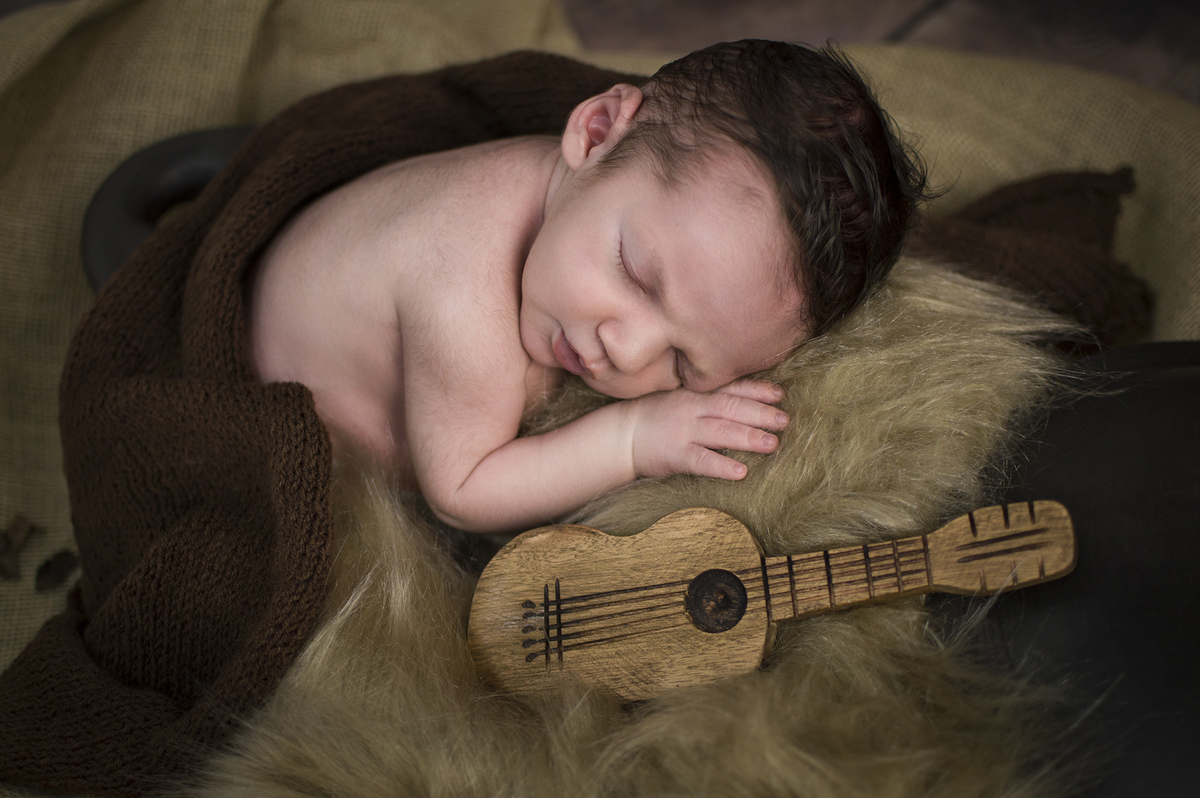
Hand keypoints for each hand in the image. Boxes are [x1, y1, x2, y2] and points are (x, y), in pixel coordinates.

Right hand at [624, 379, 787, 479]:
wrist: (620, 435)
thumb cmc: (655, 416)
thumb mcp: (681, 398)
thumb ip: (709, 399)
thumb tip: (746, 401)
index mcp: (695, 394)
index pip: (730, 388)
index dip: (757, 390)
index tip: (779, 394)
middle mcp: (692, 409)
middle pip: (731, 408)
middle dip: (760, 413)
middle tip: (784, 420)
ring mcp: (683, 431)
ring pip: (721, 432)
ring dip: (749, 437)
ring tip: (772, 444)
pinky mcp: (675, 455)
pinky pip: (701, 461)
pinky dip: (722, 466)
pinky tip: (741, 472)